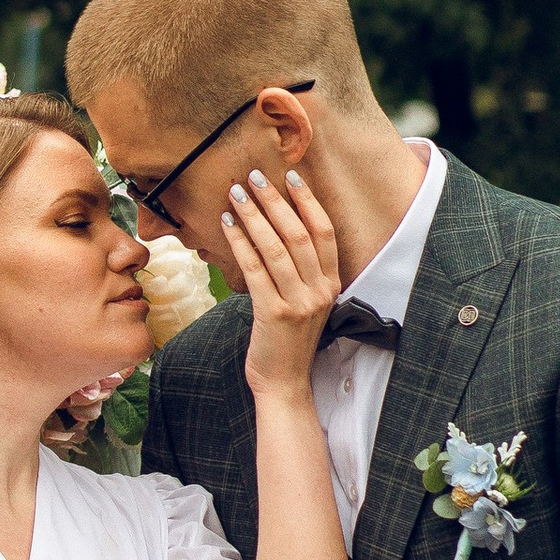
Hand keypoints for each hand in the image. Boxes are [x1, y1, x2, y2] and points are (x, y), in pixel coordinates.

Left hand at [220, 164, 341, 398]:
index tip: (291, 176)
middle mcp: (320, 291)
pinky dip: (240, 243)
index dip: (308, 201)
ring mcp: (300, 303)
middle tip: (255, 176)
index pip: (325, 232)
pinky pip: (255, 269)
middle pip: (299, 233)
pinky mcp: (275, 314)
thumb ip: (300, 272)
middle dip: (276, 200)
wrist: (284, 383)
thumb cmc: (287, 340)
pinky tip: (227, 225)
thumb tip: (275, 229)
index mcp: (332, 284)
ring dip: (254, 215)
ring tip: (236, 193)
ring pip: (277, 247)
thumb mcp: (304, 303)